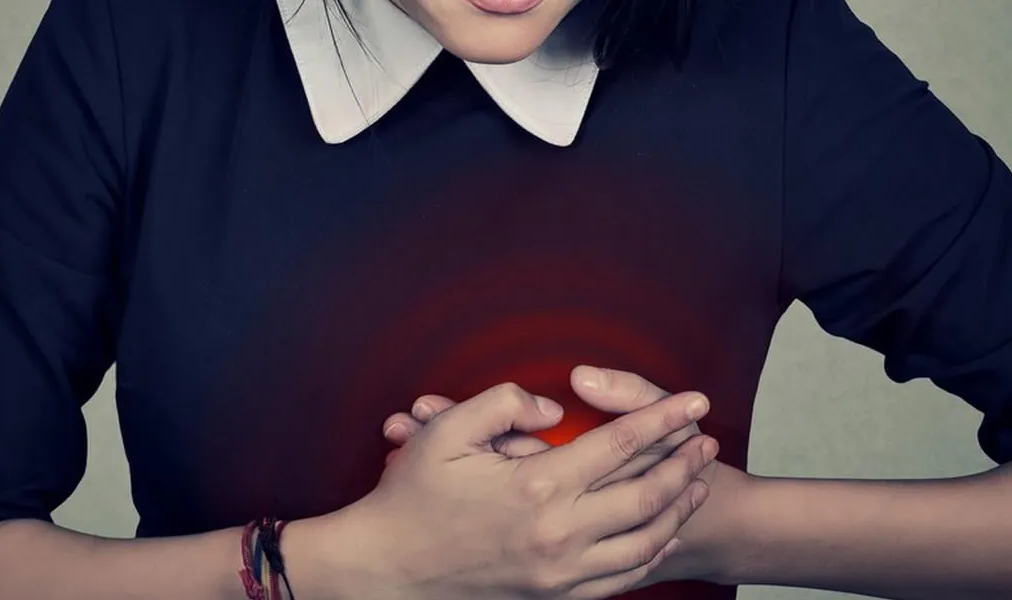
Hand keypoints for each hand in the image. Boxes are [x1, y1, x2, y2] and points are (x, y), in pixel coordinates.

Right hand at [336, 381, 717, 599]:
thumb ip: (503, 402)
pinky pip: (621, 576)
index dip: (663, 418)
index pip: (620, 444)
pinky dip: (651, 551)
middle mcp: (558, 534)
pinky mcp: (553, 595)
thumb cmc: (409, 497)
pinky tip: (661, 530)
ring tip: (697, 481)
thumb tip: (554, 408)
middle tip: (706, 438)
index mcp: (536, 487)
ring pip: (642, 540)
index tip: (693, 399)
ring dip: (677, 507)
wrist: (386, 569)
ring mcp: (559, 572)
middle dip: (684, 462)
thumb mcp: (445, 431)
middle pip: (645, 494)